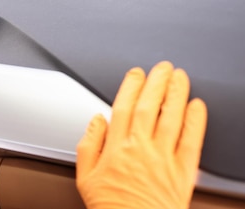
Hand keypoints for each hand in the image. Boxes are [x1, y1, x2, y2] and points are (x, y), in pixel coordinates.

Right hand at [76, 61, 207, 207]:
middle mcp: (141, 148)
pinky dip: (196, 120)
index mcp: (116, 148)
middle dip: (157, 82)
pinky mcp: (183, 170)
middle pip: (150, 106)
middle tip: (163, 67)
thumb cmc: (111, 207)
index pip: (123, 107)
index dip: (131, 87)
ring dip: (177, 93)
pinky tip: (197, 106)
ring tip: (180, 77)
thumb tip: (95, 122)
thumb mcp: (85, 178)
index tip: (136, 75)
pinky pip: (192, 140)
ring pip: (172, 117)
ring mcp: (164, 158)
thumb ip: (89, 146)